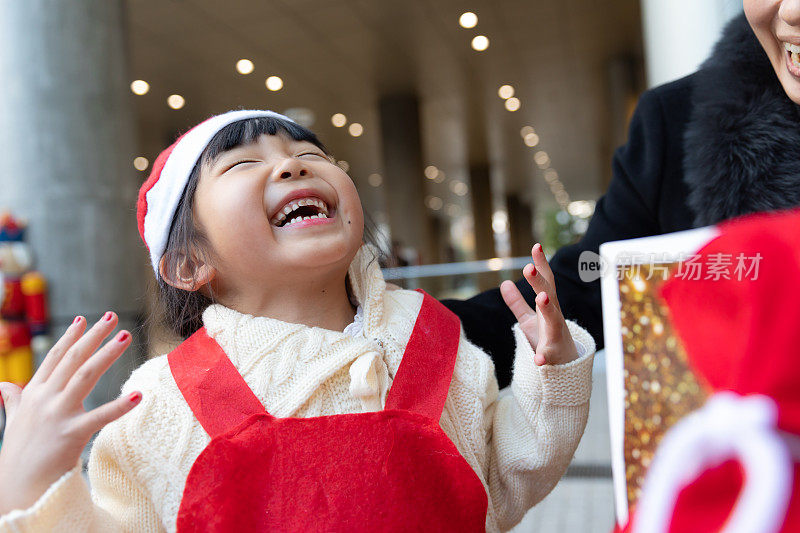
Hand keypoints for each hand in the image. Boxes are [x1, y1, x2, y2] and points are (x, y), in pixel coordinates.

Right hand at [0, 312, 140, 513]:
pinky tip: (138, 395)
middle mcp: (45, 399)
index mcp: (33, 393)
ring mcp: (57, 415)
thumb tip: (3, 386)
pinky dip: (119, 406)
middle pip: (73, 359)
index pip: (55, 358)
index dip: (70, 337)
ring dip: (106, 354)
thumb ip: (12, 400)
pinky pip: (99, 417)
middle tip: (113, 316)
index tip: (84, 318)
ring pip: (85, 376)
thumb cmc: (20, 453)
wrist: (19, 486)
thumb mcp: (14, 421)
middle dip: (93, 336)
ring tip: (126, 337)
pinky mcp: (71, 434)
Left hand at [500, 243, 577, 365]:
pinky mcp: (553, 356)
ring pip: (553, 320)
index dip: (541, 265)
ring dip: (547, 308)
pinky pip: (548, 355)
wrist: (566, 369)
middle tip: (529, 267)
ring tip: (540, 297)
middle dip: (540, 282)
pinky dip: (543, 357)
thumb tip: (504, 283)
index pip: (546, 282)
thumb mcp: (529, 320)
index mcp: (548, 307)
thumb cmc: (548, 339)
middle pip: (548, 295)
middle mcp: (554, 318)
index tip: (536, 245)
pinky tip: (538, 359)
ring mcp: (555, 336)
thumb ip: (517, 303)